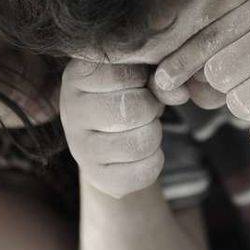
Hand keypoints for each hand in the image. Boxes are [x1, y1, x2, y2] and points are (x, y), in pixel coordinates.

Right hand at [61, 60, 164, 197]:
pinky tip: (141, 151)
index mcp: (77, 75)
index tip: (136, 82)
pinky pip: (143, 172)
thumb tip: (179, 93)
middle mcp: (71, 111)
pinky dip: (154, 161)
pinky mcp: (95, 175)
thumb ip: (159, 79)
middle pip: (133, 110)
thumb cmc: (125, 92)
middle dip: (151, 109)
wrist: (106, 132)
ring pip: (141, 143)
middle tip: (145, 109)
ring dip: (154, 135)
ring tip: (142, 128)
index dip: (141, 79)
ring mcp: (79, 147)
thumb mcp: (140, 75)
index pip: (122, 74)